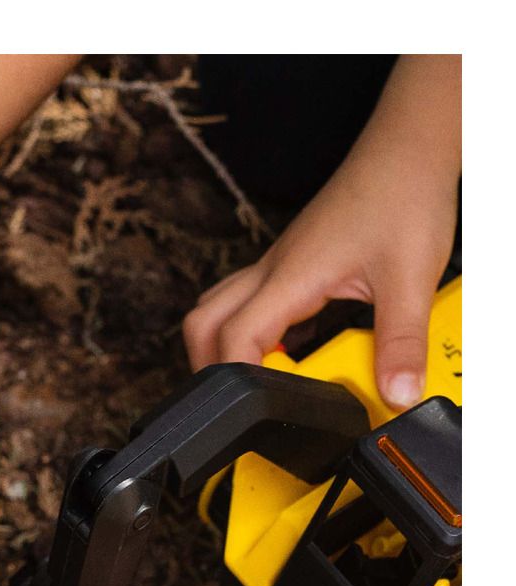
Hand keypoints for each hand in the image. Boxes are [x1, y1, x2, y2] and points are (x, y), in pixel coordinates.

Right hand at [183, 153, 457, 410]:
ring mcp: (275, 266)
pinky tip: (288, 347)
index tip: (250, 410)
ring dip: (221, 348)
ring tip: (257, 378)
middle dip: (209, 369)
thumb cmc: (404, 195)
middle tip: (241, 401)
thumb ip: (402, 342)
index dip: (234, 379)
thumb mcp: (412, 279)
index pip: (233, 337)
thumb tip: (396, 395)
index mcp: (289, 276)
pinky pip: (247, 301)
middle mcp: (270, 271)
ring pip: (215, 310)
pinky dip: (251, 331)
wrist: (408, 147)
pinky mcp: (288, 263)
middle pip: (202, 325)